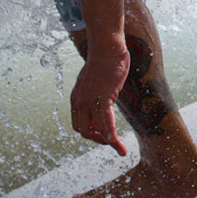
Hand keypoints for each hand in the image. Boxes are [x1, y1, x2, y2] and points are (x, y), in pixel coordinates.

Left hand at [69, 39, 129, 154]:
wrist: (107, 47)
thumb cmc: (104, 61)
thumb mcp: (94, 81)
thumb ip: (95, 94)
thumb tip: (103, 101)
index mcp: (77, 98)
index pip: (78, 124)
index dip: (89, 133)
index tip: (101, 135)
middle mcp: (80, 101)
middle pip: (83, 131)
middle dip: (97, 139)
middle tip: (110, 142)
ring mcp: (90, 100)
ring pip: (95, 130)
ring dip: (108, 143)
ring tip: (120, 150)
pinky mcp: (102, 97)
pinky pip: (105, 122)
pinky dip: (111, 136)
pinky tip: (118, 144)